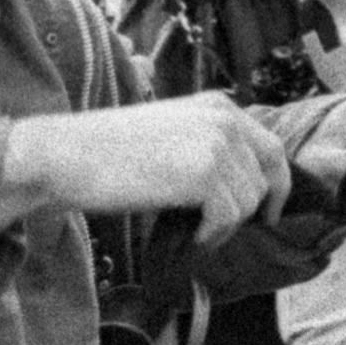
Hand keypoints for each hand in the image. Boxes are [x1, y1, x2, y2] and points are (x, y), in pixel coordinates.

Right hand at [10, 97, 291, 226]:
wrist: (68, 155)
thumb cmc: (109, 151)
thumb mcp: (171, 134)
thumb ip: (208, 148)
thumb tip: (239, 188)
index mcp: (219, 106)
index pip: (271, 147)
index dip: (277, 182)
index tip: (269, 211)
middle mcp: (226, 119)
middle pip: (267, 175)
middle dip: (258, 208)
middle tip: (236, 232)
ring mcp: (217, 145)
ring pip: (248, 201)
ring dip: (225, 226)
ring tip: (196, 233)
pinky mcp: (204, 174)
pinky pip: (228, 217)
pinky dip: (212, 235)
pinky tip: (191, 238)